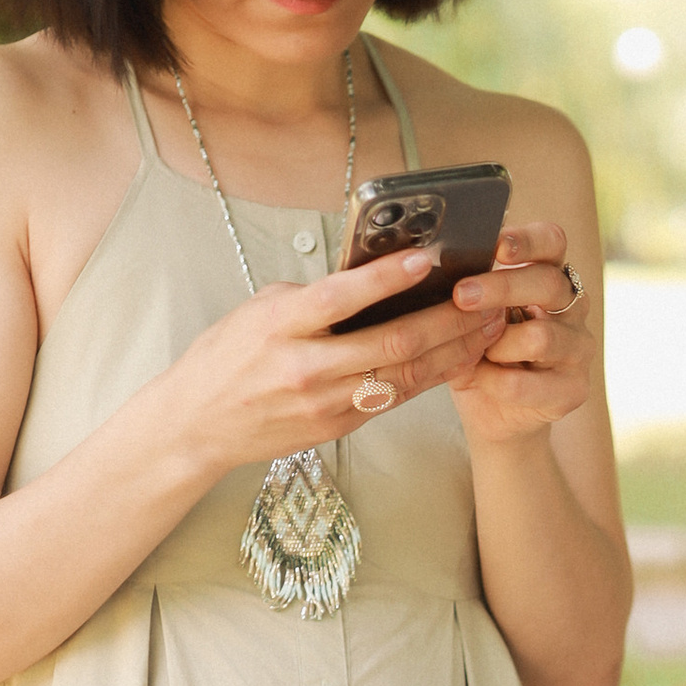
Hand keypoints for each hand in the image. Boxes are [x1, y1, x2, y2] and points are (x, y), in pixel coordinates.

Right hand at [164, 248, 500, 482]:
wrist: (198, 423)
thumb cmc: (228, 358)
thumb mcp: (260, 311)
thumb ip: (313, 296)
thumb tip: (370, 277)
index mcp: (281, 326)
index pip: (340, 298)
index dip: (386, 279)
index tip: (426, 259)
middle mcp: (305, 366)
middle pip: (390, 343)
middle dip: (446, 320)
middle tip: (484, 298)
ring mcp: (324, 402)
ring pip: (403, 377)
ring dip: (452, 351)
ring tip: (488, 327)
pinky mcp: (337, 427)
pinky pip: (394, 399)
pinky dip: (431, 376)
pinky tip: (458, 357)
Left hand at [446, 222, 594, 449]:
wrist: (492, 413)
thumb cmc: (477, 353)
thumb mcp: (465, 318)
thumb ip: (463, 293)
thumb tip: (433, 270)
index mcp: (548, 275)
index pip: (552, 242)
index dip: (528, 241)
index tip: (496, 247)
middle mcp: (572, 306)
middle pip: (548, 284)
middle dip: (502, 288)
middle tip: (462, 295)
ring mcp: (579, 347)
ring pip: (542, 336)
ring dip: (499, 345)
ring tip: (475, 353)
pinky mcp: (574, 388)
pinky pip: (531, 383)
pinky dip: (497, 382)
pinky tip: (481, 379)